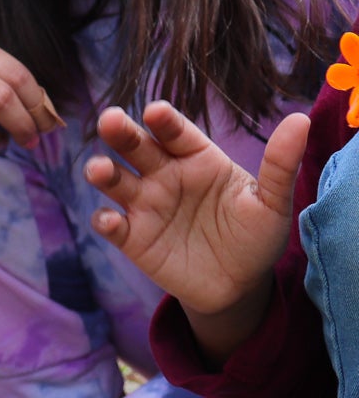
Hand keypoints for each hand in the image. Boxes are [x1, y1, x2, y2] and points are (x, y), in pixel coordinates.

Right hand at [85, 101, 307, 323]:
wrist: (239, 285)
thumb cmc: (256, 236)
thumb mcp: (272, 202)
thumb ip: (280, 164)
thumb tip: (300, 120)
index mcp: (197, 159)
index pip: (176, 133)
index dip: (164, 121)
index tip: (155, 112)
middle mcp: (164, 175)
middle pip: (136, 148)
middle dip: (121, 133)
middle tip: (111, 120)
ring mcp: (145, 206)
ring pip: (115, 181)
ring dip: (103, 172)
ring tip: (99, 169)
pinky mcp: (132, 237)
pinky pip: (111, 225)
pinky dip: (105, 221)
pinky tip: (110, 220)